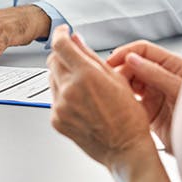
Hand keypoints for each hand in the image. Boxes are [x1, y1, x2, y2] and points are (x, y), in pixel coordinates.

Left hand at [47, 26, 155, 170]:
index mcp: (86, 76)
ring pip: (52, 80)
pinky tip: (83, 104)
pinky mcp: (56, 120)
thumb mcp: (117, 79)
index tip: (63, 32)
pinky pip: (54, 99)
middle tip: (77, 61)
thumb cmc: (129, 118)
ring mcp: (60, 107)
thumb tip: (77, 40)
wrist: (125, 149)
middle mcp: (69, 90)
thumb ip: (91, 56)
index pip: (61, 45)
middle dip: (63, 56)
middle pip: (53, 61)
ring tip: (86, 89)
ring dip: (63, 77)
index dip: (60, 34)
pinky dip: (64, 96)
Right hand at [107, 40, 181, 153]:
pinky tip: (121, 109)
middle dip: (120, 72)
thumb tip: (132, 59)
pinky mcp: (151, 115)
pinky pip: (132, 105)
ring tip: (114, 96)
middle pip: (133, 67)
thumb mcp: (180, 89)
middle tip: (111, 83)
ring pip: (130, 86)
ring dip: (121, 89)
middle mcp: (162, 79)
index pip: (144, 51)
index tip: (110, 62)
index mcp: (173, 66)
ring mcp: (156, 96)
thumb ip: (156, 74)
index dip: (125, 53)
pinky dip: (124, 106)